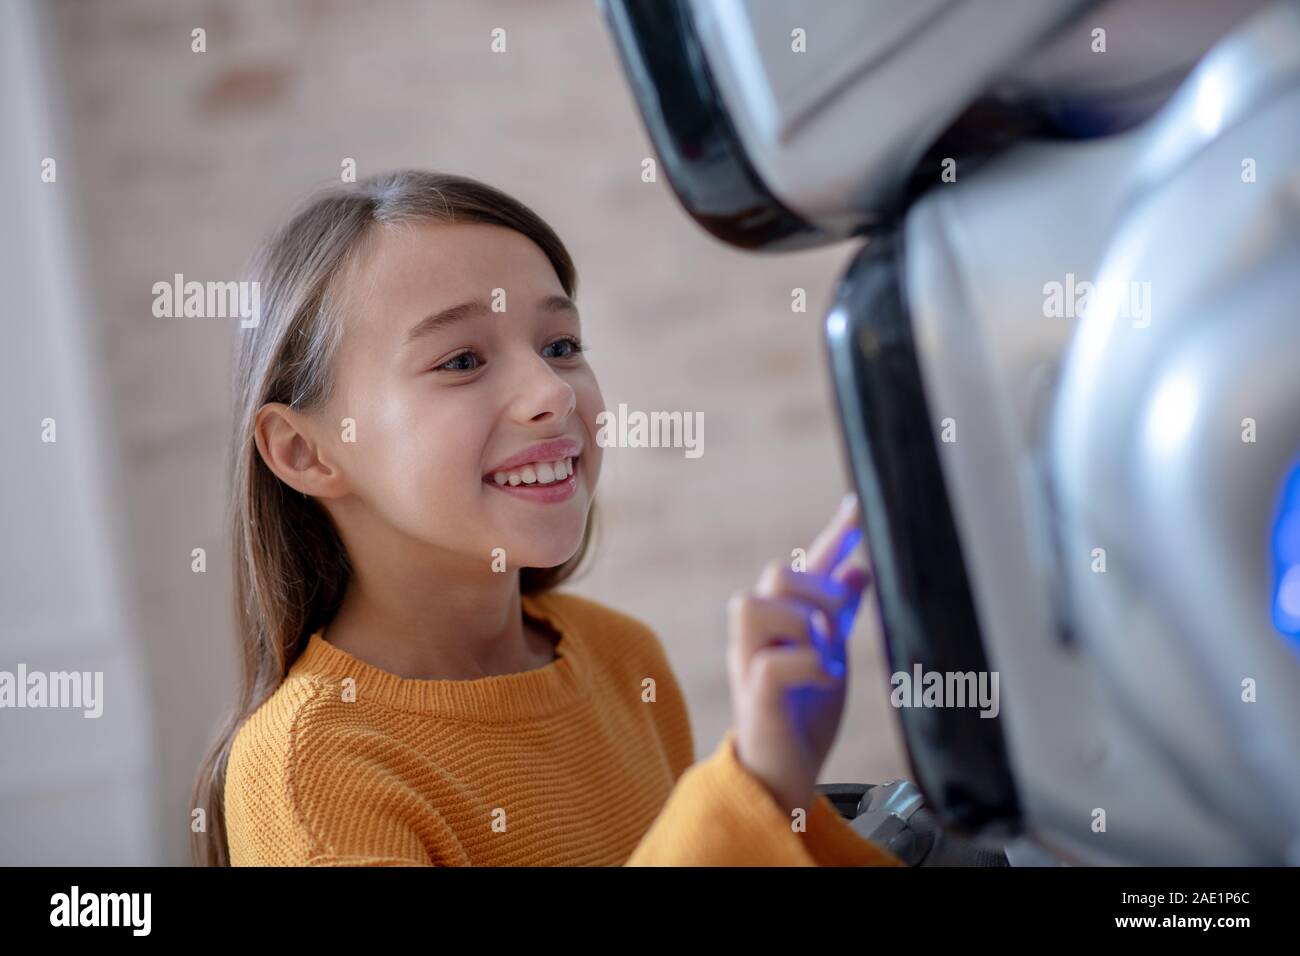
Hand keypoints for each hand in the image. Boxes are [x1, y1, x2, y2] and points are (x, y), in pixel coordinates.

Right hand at [726, 492, 872, 815]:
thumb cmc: (802, 714)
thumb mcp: (830, 655)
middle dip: (819, 590)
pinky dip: (810, 665)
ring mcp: (748, 663)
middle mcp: (757, 634)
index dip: (833, 536)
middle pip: (774, 575)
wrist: (784, 774)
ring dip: (803, 623)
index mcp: (779, 621)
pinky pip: (772, 662)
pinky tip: (828, 680)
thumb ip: (838, 615)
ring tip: (827, 655)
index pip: (805, 565)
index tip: (858, 507)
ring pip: (754, 606)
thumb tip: (860, 568)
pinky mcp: (753, 697)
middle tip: (840, 628)